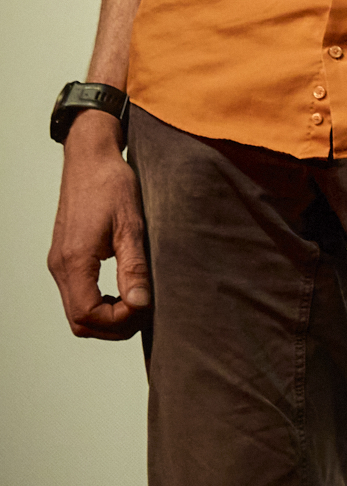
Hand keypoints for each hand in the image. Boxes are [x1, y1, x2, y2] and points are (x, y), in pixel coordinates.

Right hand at [46, 114, 148, 338]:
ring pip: (77, 311)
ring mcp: (60, 263)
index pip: (87, 315)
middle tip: (147, 312)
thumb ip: (134, 267)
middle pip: (79, 321)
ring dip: (107, 317)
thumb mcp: (131, 226)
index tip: (146, 308)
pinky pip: (78, 294)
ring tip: (140, 303)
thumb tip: (140, 304)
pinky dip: (100, 303)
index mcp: (74, 261)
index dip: (118, 321)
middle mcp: (60, 267)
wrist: (91, 159)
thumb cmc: (111, 185)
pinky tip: (125, 291)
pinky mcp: (66, 258)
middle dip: (114, 325)